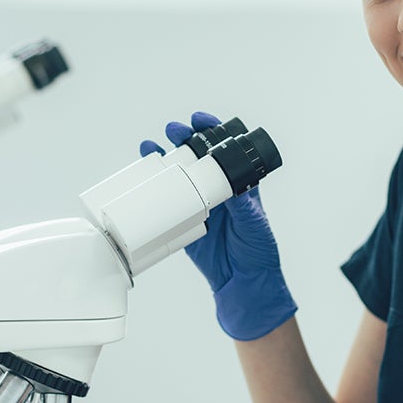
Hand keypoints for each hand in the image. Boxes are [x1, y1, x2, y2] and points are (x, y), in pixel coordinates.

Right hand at [140, 112, 296, 339]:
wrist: (244, 281)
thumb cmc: (258, 249)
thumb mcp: (254, 222)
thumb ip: (244, 204)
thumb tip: (236, 186)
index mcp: (238, 183)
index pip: (225, 150)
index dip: (212, 131)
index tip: (200, 121)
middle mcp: (217, 189)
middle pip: (197, 156)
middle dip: (184, 139)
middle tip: (174, 131)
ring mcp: (199, 204)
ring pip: (178, 175)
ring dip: (164, 159)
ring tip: (151, 147)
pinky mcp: (184, 222)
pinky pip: (166, 204)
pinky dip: (153, 190)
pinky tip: (144, 178)